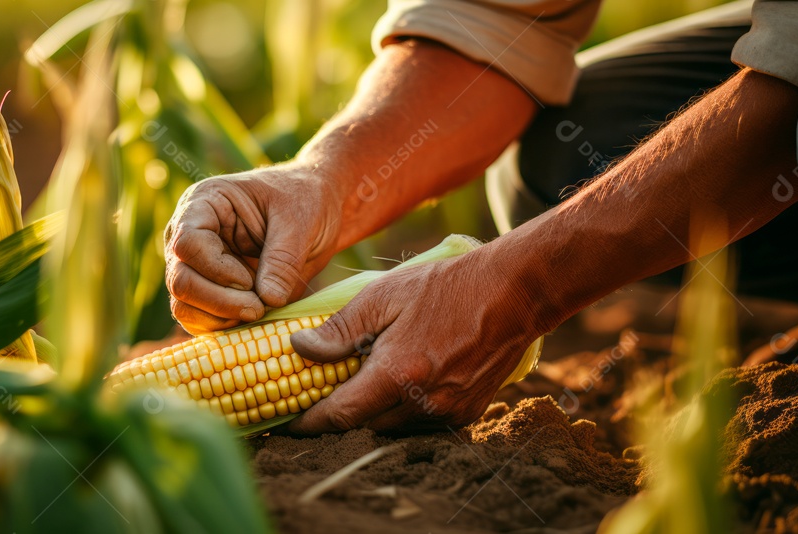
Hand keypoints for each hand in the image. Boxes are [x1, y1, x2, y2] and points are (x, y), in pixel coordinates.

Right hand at [164, 166, 342, 333]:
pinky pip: (199, 321)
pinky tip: (254, 318)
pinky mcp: (207, 293)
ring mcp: (194, 267)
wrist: (316, 212)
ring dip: (222, 318)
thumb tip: (268, 300)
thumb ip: (282, 259)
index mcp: (203, 204)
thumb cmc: (303, 199)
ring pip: (184, 307)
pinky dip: (224, 328)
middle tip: (259, 307)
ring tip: (260, 310)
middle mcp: (188, 236)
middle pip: (180, 280)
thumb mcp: (299, 220)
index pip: (187, 243)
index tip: (251, 281)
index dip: (217, 270)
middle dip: (220, 301)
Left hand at [286, 245, 542, 432]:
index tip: (283, 421)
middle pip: (363, 426)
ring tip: (363, 379)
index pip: (339, 416)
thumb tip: (297, 349)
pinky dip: (402, 409)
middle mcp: (424, 403)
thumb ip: (339, 330)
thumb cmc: (445, 287)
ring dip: (372, 411)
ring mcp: (449, 413)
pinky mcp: (466, 414)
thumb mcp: (382, 297)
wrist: (513, 293)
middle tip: (320, 389)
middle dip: (339, 412)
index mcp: (398, 374)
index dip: (306, 423)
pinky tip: (401, 379)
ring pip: (391, 428)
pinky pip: (420, 424)